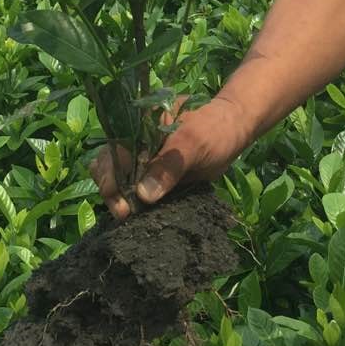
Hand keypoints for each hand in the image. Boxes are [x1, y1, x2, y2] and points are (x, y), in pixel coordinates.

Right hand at [88, 95, 248, 220]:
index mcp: (138, 126)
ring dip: (122, 201)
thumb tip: (143, 195)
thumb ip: (169, 165)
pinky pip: (140, 192)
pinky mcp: (158, 178)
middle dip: (112, 193)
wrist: (235, 132)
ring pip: (122, 182)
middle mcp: (136, 143)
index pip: (112, 151)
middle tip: (124, 215)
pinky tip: (140, 217)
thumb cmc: (214, 129)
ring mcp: (146, 161)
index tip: (121, 203)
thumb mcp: (194, 142)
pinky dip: (137, 204)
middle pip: (109, 168)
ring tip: (130, 219)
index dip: (109, 177)